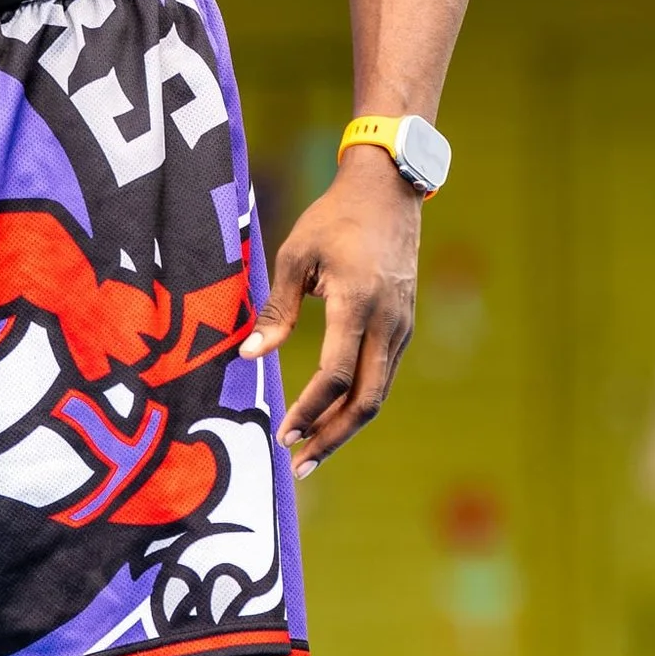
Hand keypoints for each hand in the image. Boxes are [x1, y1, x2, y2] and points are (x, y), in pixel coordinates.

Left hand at [239, 146, 421, 475]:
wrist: (390, 191)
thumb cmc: (334, 218)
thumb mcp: (293, 255)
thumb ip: (275, 310)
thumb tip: (249, 355)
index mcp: (357, 304)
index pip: (335, 375)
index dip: (310, 411)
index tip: (284, 435)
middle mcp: (388, 323)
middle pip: (366, 400)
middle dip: (332, 438)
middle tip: (298, 464)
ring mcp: (402, 327)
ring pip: (379, 394)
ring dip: (346, 427)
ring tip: (312, 452)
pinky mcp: (404, 327)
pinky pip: (383, 376)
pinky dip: (358, 402)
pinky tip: (332, 416)